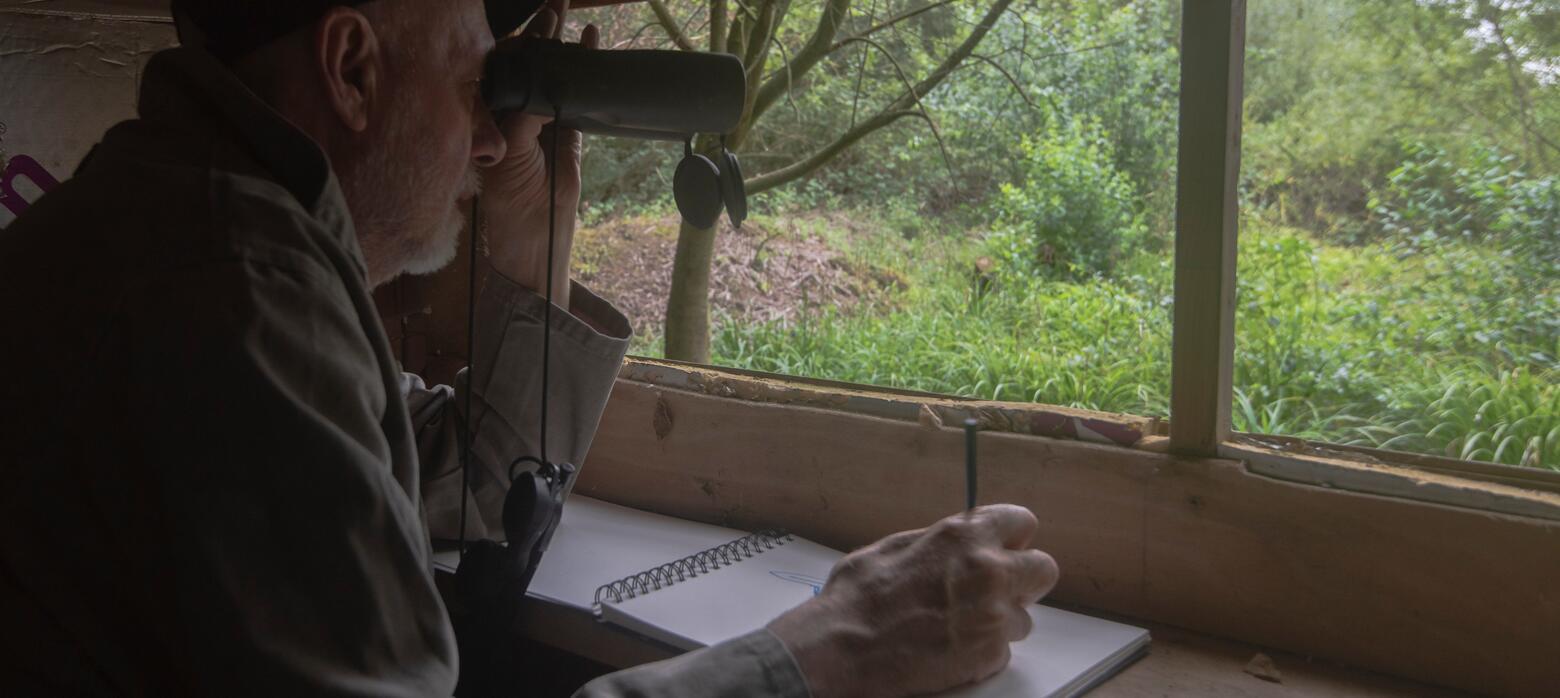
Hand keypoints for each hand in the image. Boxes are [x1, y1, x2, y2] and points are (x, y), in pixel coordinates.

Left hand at [481, 0, 598, 307]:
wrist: (536, 234)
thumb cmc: (508, 195)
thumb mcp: (511, 147)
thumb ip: (526, 112)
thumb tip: (543, 80)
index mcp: (490, 114)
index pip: (502, 67)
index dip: (516, 42)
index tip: (531, 20)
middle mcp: (514, 113)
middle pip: (530, 65)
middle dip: (542, 34)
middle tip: (555, 4)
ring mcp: (543, 121)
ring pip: (555, 76)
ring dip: (564, 47)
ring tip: (571, 14)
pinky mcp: (569, 133)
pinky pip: (579, 94)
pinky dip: (586, 71)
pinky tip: (591, 44)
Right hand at [767, 505, 1059, 697]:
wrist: (843, 648)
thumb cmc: (858, 597)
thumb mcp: (894, 547)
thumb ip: (938, 542)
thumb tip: (956, 541)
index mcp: (964, 535)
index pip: (1022, 521)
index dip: (1011, 538)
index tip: (1003, 548)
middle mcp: (989, 571)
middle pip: (1043, 569)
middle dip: (1023, 579)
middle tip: (997, 590)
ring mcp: (994, 615)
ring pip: (1025, 617)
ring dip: (1001, 621)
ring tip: (961, 626)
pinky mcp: (990, 654)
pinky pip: (1004, 650)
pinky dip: (983, 651)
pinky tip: (951, 648)